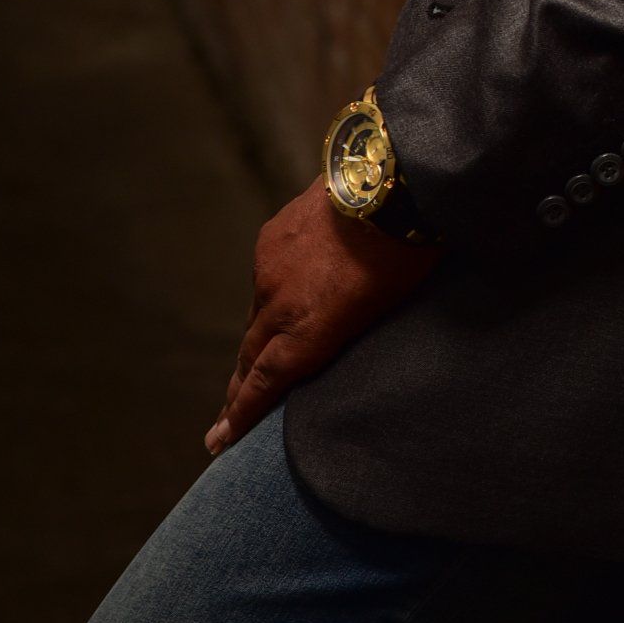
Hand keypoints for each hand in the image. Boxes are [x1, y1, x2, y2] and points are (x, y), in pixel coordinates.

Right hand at [205, 177, 442, 455]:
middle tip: (224, 417)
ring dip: (261, 334)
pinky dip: (274, 290)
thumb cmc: (405, 256)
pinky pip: (266, 275)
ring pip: (258, 313)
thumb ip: (344, 335)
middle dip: (239, 387)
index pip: (265, 382)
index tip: (218, 439)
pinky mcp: (270, 238)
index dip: (241, 412)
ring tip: (260, 355)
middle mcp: (279, 304)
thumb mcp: (382, 313)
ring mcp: (270, 268)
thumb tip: (332, 340)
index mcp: (310, 331)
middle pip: (251, 355)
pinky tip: (287, 290)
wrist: (391, 183)